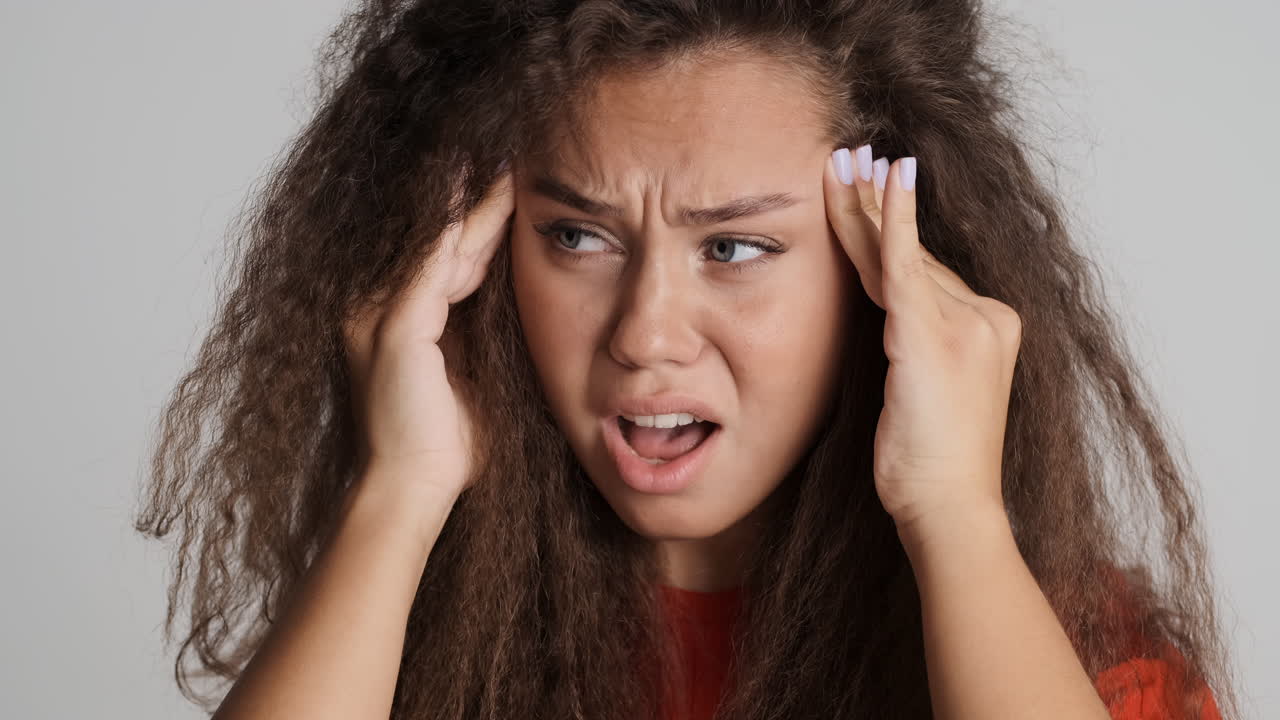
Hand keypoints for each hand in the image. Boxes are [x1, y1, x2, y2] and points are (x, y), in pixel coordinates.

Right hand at [342, 164, 514, 497]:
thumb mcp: (475, 384)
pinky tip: (483, 194)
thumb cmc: (446, 453)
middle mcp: (379, 310)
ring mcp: (380, 315)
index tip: (512, 190)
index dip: (480, 225)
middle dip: (476, 201)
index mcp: (400, 323)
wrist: (412, 491)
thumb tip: (530, 319)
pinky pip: (435, 262)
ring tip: (500, 160)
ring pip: (436, 243)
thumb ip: (487, 346)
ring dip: (470, 202)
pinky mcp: (396, 326)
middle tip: (507, 155)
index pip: (448, 260)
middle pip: (440, 242)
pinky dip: (459, 228)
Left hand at [824, 146, 1022, 534]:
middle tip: (848, 154)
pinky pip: (906, 267)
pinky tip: (881, 182)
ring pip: (902, 255)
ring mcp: (969, 325)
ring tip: (841, 161)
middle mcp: (987, 318)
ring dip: (867, 207)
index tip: (870, 184)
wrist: (950, 508)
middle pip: (913, 254)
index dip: (890, 227)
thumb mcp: (922, 391)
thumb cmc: (930, 464)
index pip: (923, 269)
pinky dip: (890, 221)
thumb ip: (912, 342)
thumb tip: (884, 309)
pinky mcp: (937, 337)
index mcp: (988, 329)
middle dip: (874, 205)